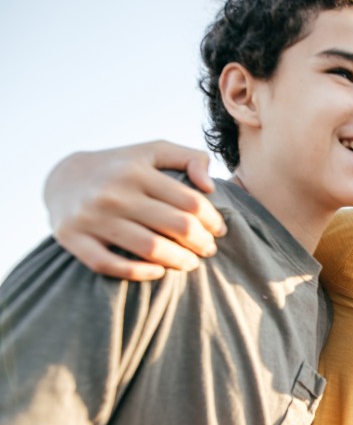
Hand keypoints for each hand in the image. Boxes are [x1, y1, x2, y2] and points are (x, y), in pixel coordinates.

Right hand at [44, 141, 225, 280]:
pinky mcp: (73, 238)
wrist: (63, 178)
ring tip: (191, 262)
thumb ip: (190, 158)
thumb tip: (210, 186)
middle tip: (209, 249)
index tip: (219, 230)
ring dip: (180, 261)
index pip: (191, 202)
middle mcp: (114, 193)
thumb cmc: (123, 167)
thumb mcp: (154, 151)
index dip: (213, 220)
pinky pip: (112, 265)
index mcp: (136, 171)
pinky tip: (159, 272)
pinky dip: (141, 273)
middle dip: (201, 242)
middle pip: (176, 226)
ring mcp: (92, 217)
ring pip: (151, 248)